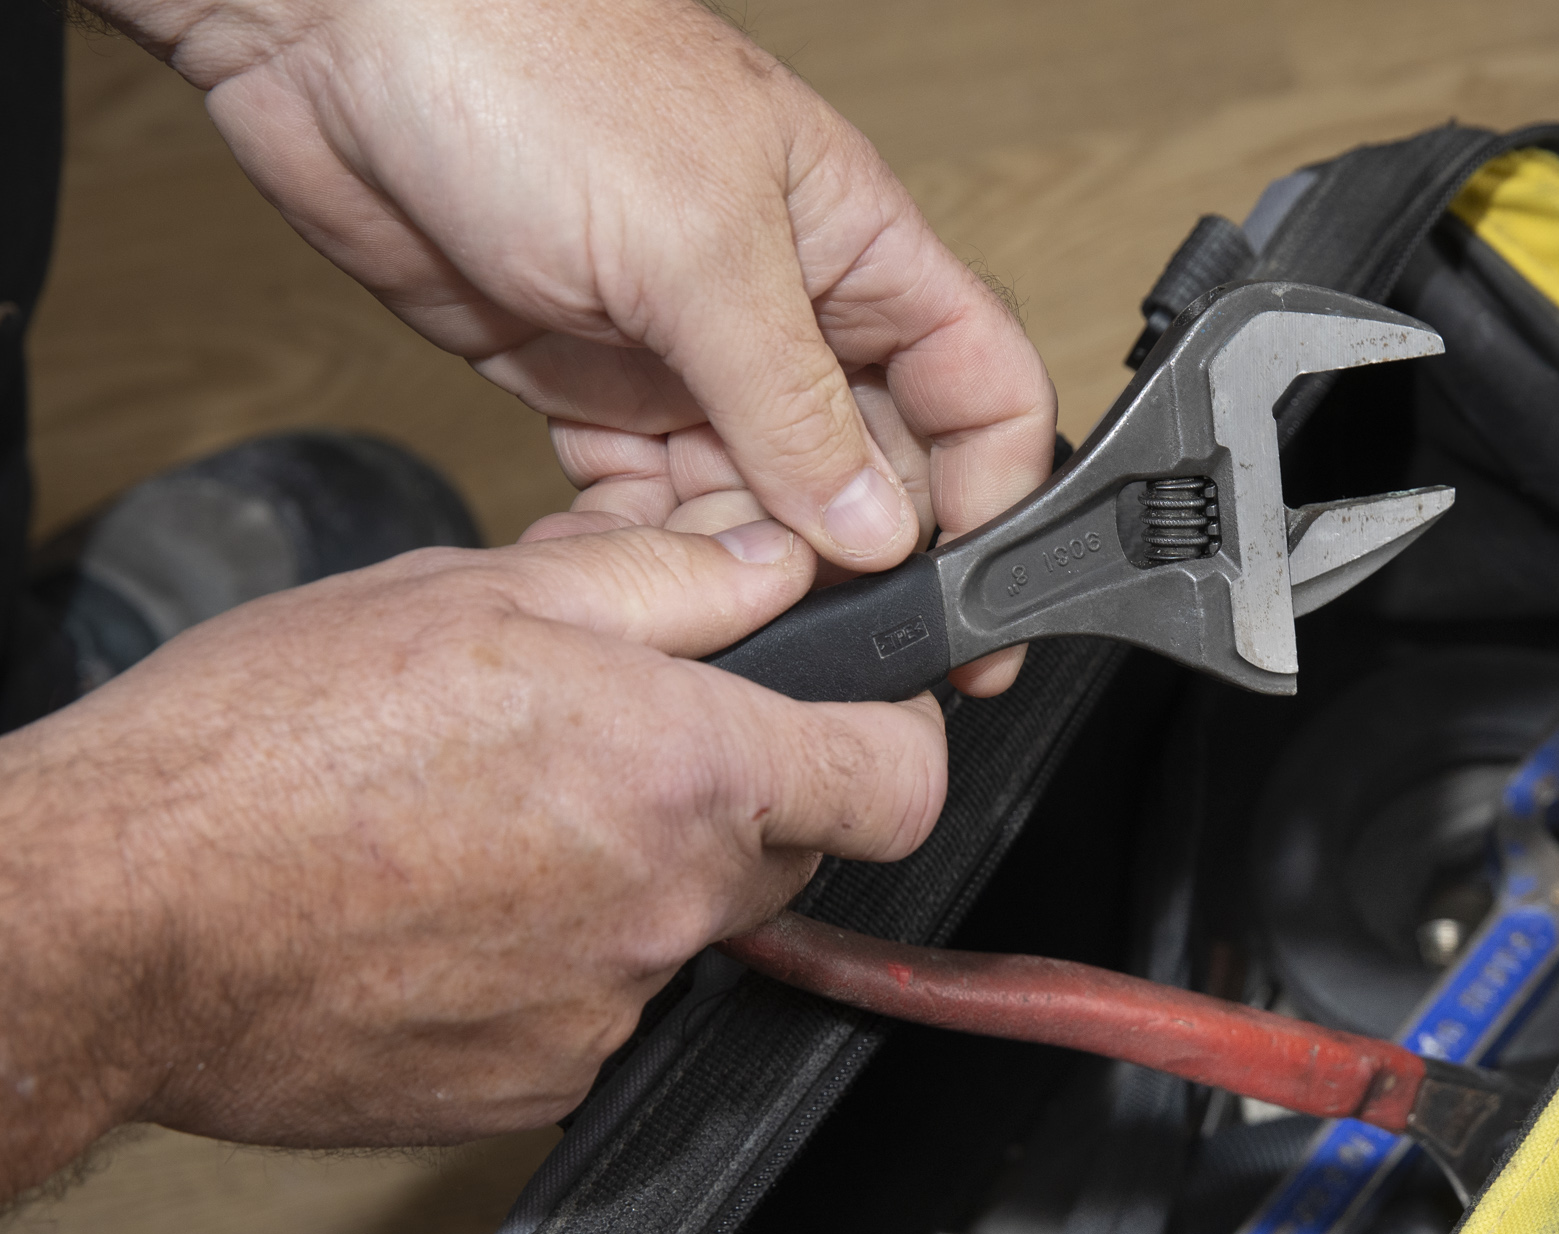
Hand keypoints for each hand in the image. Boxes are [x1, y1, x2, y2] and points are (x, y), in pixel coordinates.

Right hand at [0, 521, 941, 1197]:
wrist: (113, 921)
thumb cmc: (259, 753)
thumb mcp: (474, 593)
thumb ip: (662, 583)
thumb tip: (772, 566)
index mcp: (682, 769)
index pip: (901, 781)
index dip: (894, 737)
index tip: (859, 717)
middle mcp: (669, 903)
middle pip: (791, 851)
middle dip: (737, 790)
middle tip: (613, 741)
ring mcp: (610, 1007)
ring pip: (684, 925)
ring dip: (631, 872)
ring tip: (493, 820)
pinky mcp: (539, 1082)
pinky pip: (599, 1004)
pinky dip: (556, 955)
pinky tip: (451, 905)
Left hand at [100, 0, 1051, 692]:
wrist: (337, 31)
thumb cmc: (530, 62)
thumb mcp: (696, 245)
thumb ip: (793, 403)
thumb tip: (877, 531)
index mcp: (857, 247)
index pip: (982, 389)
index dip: (1000, 499)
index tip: (978, 608)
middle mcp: (785, 309)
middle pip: (873, 471)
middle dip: (856, 557)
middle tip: (821, 628)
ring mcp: (685, 353)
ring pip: (756, 503)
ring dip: (737, 564)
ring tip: (705, 603)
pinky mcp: (587, 383)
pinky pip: (646, 502)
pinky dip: (639, 550)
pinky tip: (624, 578)